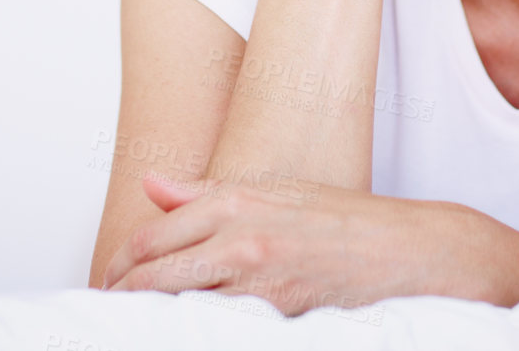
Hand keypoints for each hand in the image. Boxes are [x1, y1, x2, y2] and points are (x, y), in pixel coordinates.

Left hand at [101, 170, 468, 315]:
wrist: (409, 249)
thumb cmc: (343, 220)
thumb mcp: (274, 191)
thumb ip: (203, 194)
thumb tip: (151, 185)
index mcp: (234, 201)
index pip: (149, 237)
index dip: (119, 266)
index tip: (108, 282)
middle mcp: (240, 236)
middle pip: (151, 278)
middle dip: (121, 299)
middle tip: (108, 313)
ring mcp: (258, 279)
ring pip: (176, 308)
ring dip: (150, 321)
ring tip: (134, 328)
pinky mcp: (279, 314)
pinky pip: (218, 329)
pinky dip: (193, 332)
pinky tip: (186, 334)